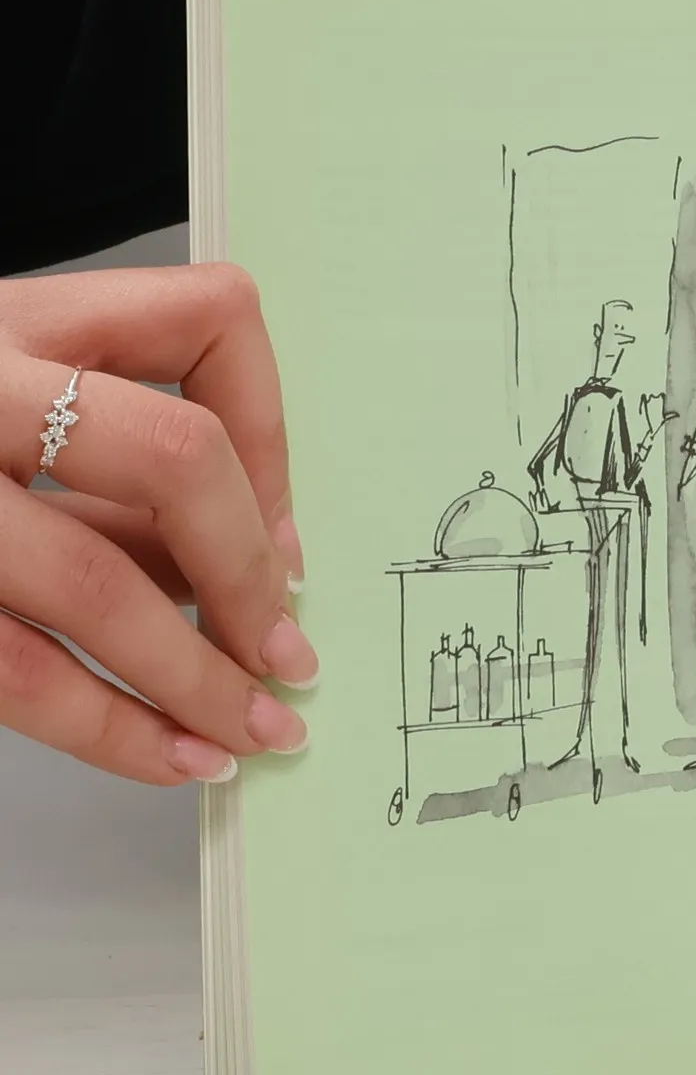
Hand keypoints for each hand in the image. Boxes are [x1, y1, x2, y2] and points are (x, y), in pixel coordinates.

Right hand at [0, 265, 310, 784]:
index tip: (286, 528)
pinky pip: (17, 669)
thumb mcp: (7, 403)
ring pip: (92, 583)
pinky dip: (112, 728)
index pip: (209, 319)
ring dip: (198, 678)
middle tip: (288, 656)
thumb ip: (112, 464)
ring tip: (255, 731)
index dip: (273, 433)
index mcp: (14, 319)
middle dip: (249, 575)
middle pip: (169, 457)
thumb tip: (260, 568)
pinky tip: (172, 756)